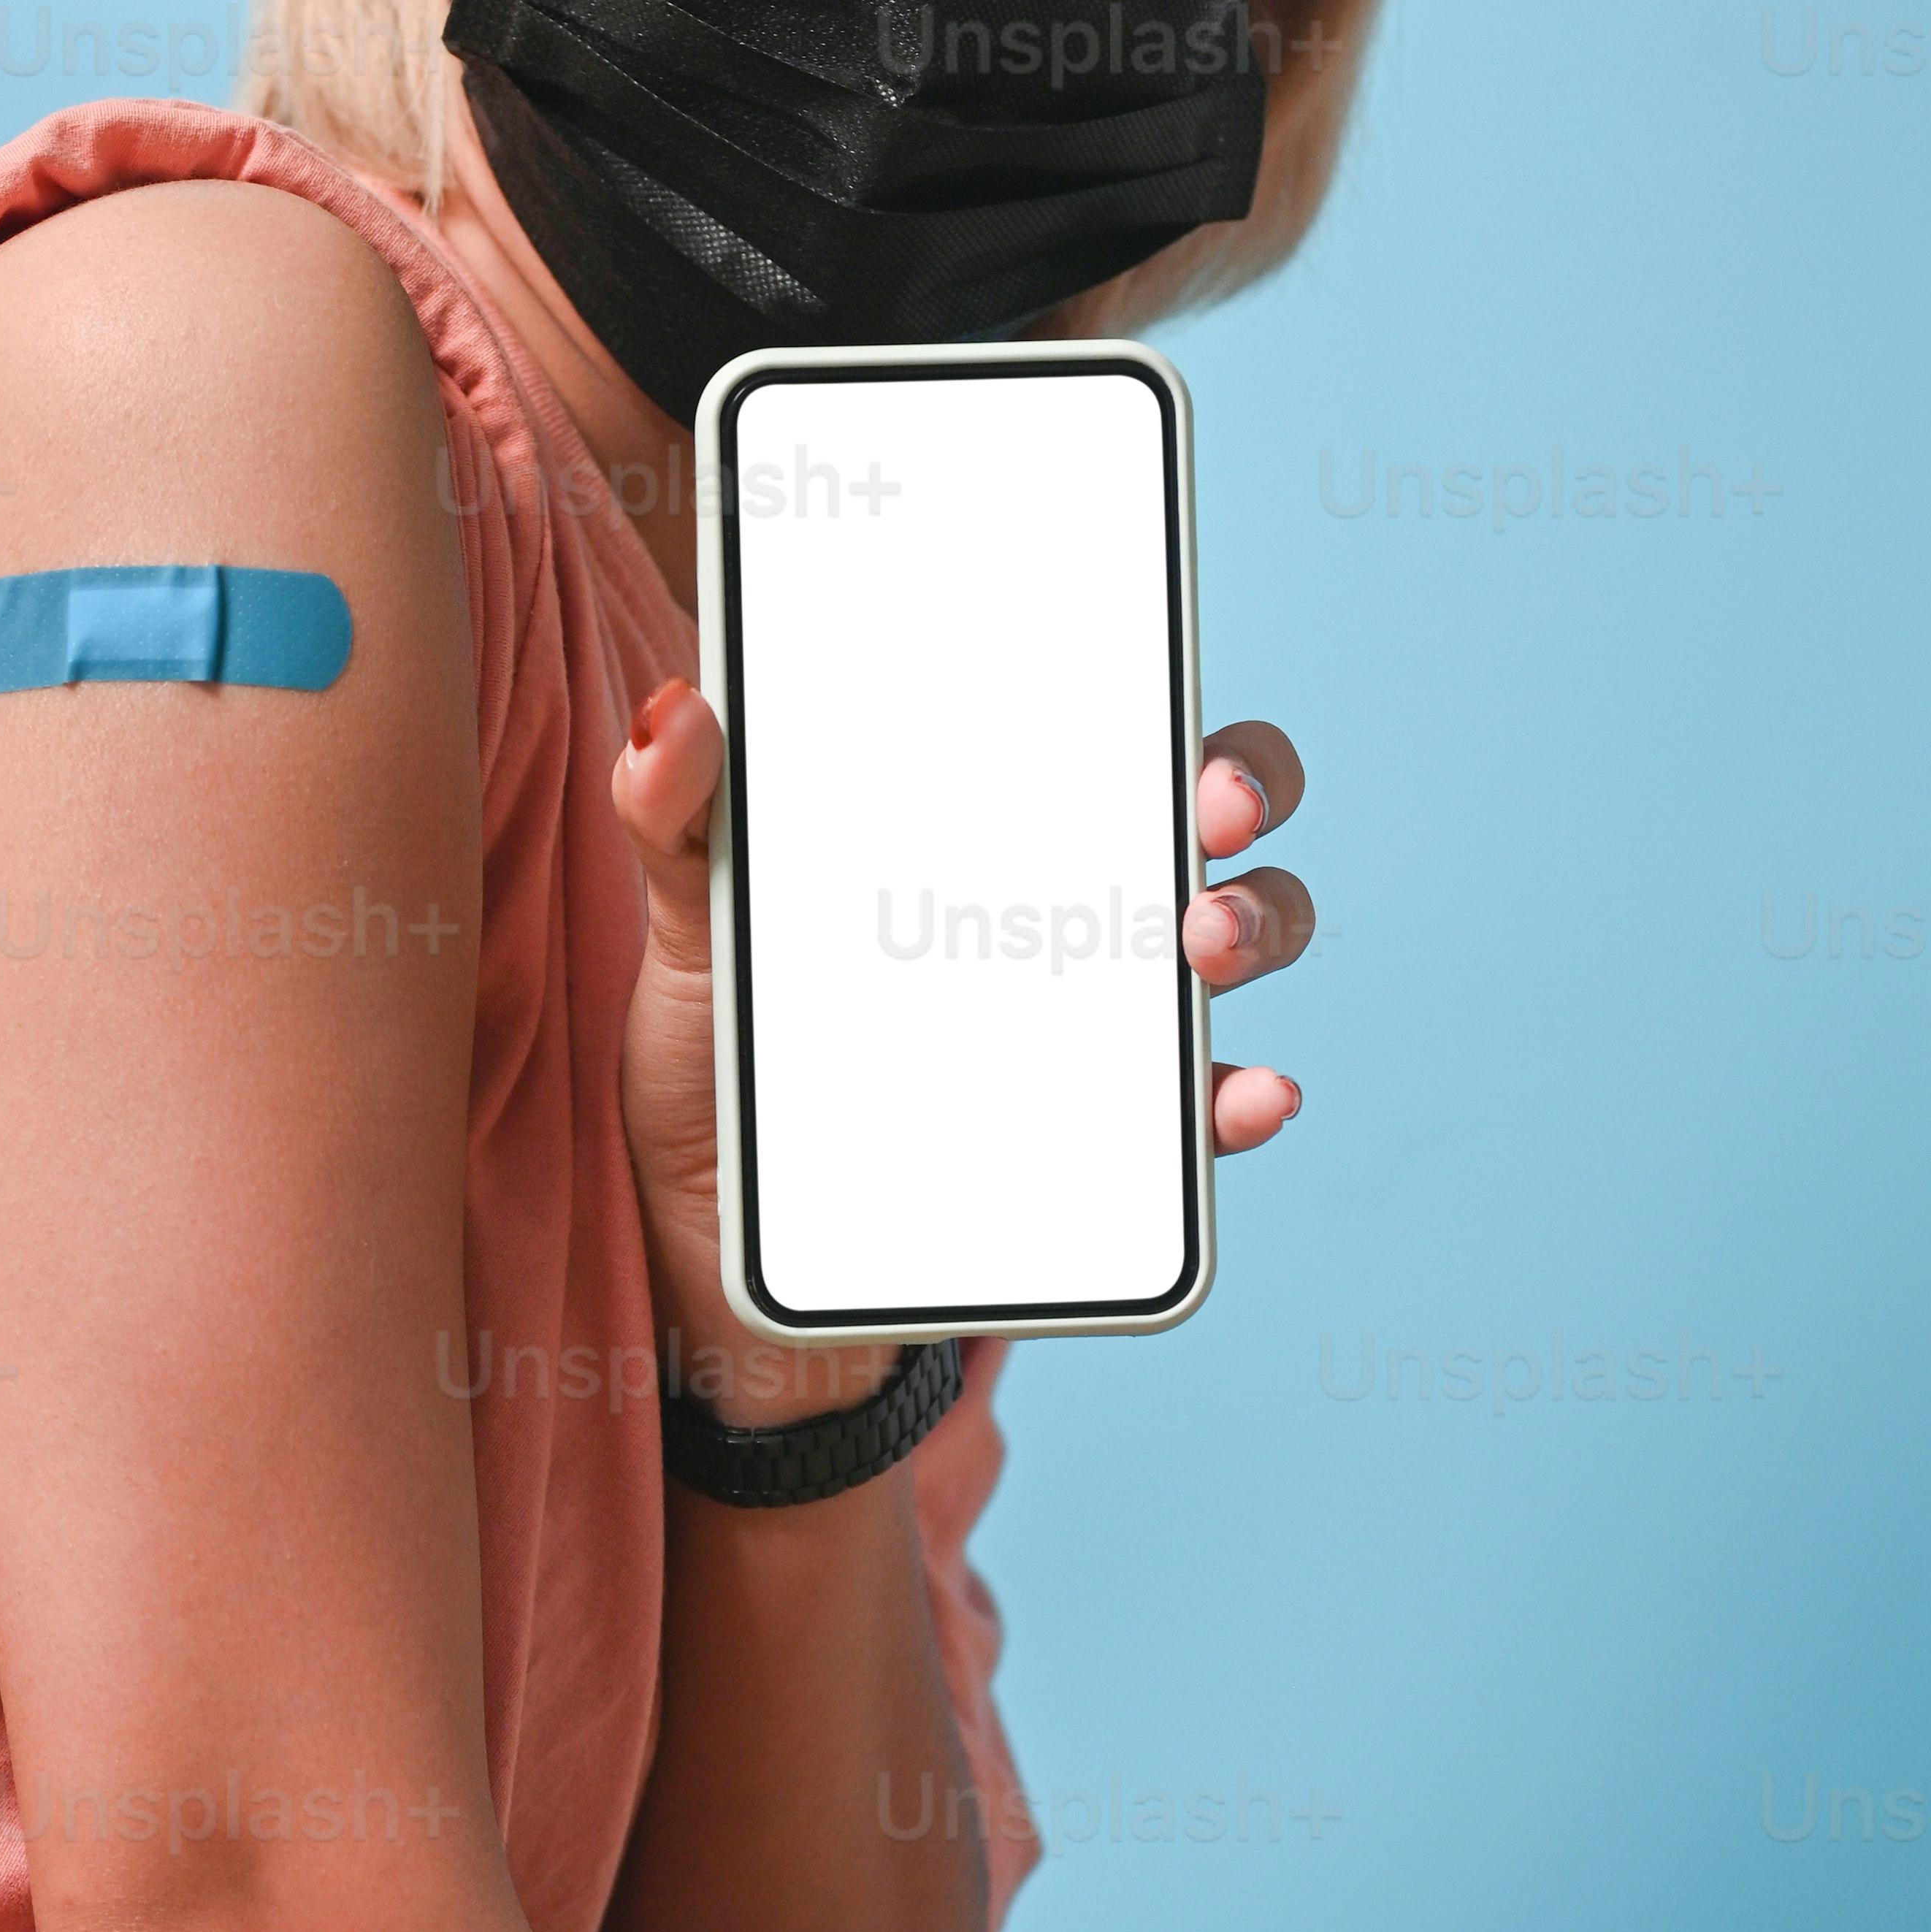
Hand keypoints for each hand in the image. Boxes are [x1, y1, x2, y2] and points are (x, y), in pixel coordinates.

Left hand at [608, 690, 1322, 1378]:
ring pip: (1230, 947)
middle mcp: (1067, 917)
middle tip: (1210, 809)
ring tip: (1205, 941)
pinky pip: (1203, 1120)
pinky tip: (1245, 1095)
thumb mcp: (692, 933)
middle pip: (1206, 823)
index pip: (1106, 729)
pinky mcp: (1107, 1153)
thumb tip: (675, 713)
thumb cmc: (728, 1063)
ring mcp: (1101, 1032)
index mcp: (987, 833)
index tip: (1158, 684)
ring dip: (1255, 925)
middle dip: (1239, 791)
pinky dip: (1239, 1102)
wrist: (719, 1247)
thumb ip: (678, 821)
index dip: (1160, 690)